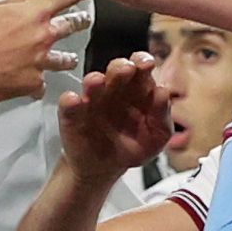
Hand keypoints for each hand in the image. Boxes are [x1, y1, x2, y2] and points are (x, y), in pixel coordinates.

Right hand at [0, 0, 92, 107]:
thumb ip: (16, 2)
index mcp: (34, 13)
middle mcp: (43, 36)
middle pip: (74, 25)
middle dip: (80, 21)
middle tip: (82, 21)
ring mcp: (40, 62)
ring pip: (65, 60)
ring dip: (67, 58)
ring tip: (68, 59)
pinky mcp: (32, 83)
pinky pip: (41, 85)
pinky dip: (37, 84)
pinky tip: (32, 84)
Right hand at [56, 51, 178, 175]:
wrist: (106, 168)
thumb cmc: (133, 147)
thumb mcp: (156, 136)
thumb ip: (162, 115)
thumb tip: (163, 92)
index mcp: (137, 89)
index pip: (139, 67)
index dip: (142, 61)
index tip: (146, 63)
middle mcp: (114, 89)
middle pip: (116, 69)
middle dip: (120, 66)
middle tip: (126, 68)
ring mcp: (92, 100)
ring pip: (91, 82)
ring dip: (93, 80)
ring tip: (95, 82)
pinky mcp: (72, 115)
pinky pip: (68, 103)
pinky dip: (70, 100)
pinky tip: (74, 101)